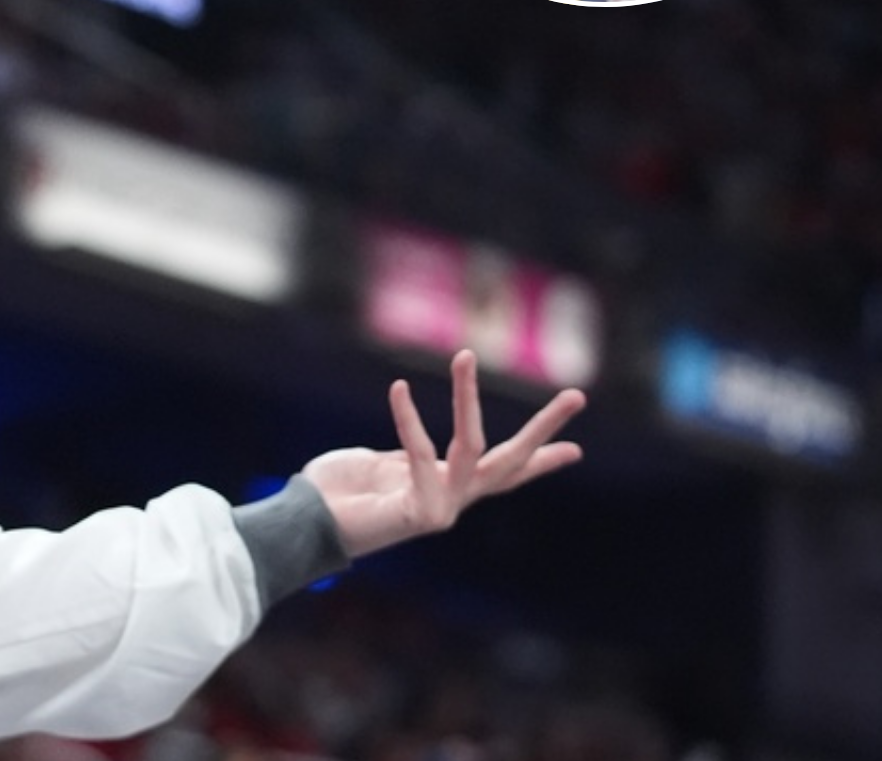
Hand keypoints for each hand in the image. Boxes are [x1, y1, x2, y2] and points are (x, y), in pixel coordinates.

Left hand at [299, 350, 584, 559]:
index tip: (577, 450)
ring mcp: (440, 508)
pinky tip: (399, 388)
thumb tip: (423, 454)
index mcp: (447, 486)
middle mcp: (452, 499)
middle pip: (511, 461)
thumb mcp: (381, 464)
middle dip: (545, 427)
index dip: (540, 460)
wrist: (303, 526)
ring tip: (464, 355)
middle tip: (579, 395)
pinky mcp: (418, 512)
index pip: (504, 472)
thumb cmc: (335, 493)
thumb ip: (408, 457)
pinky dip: (408, 419)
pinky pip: (418, 453)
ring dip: (466, 397)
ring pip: (473, 447)